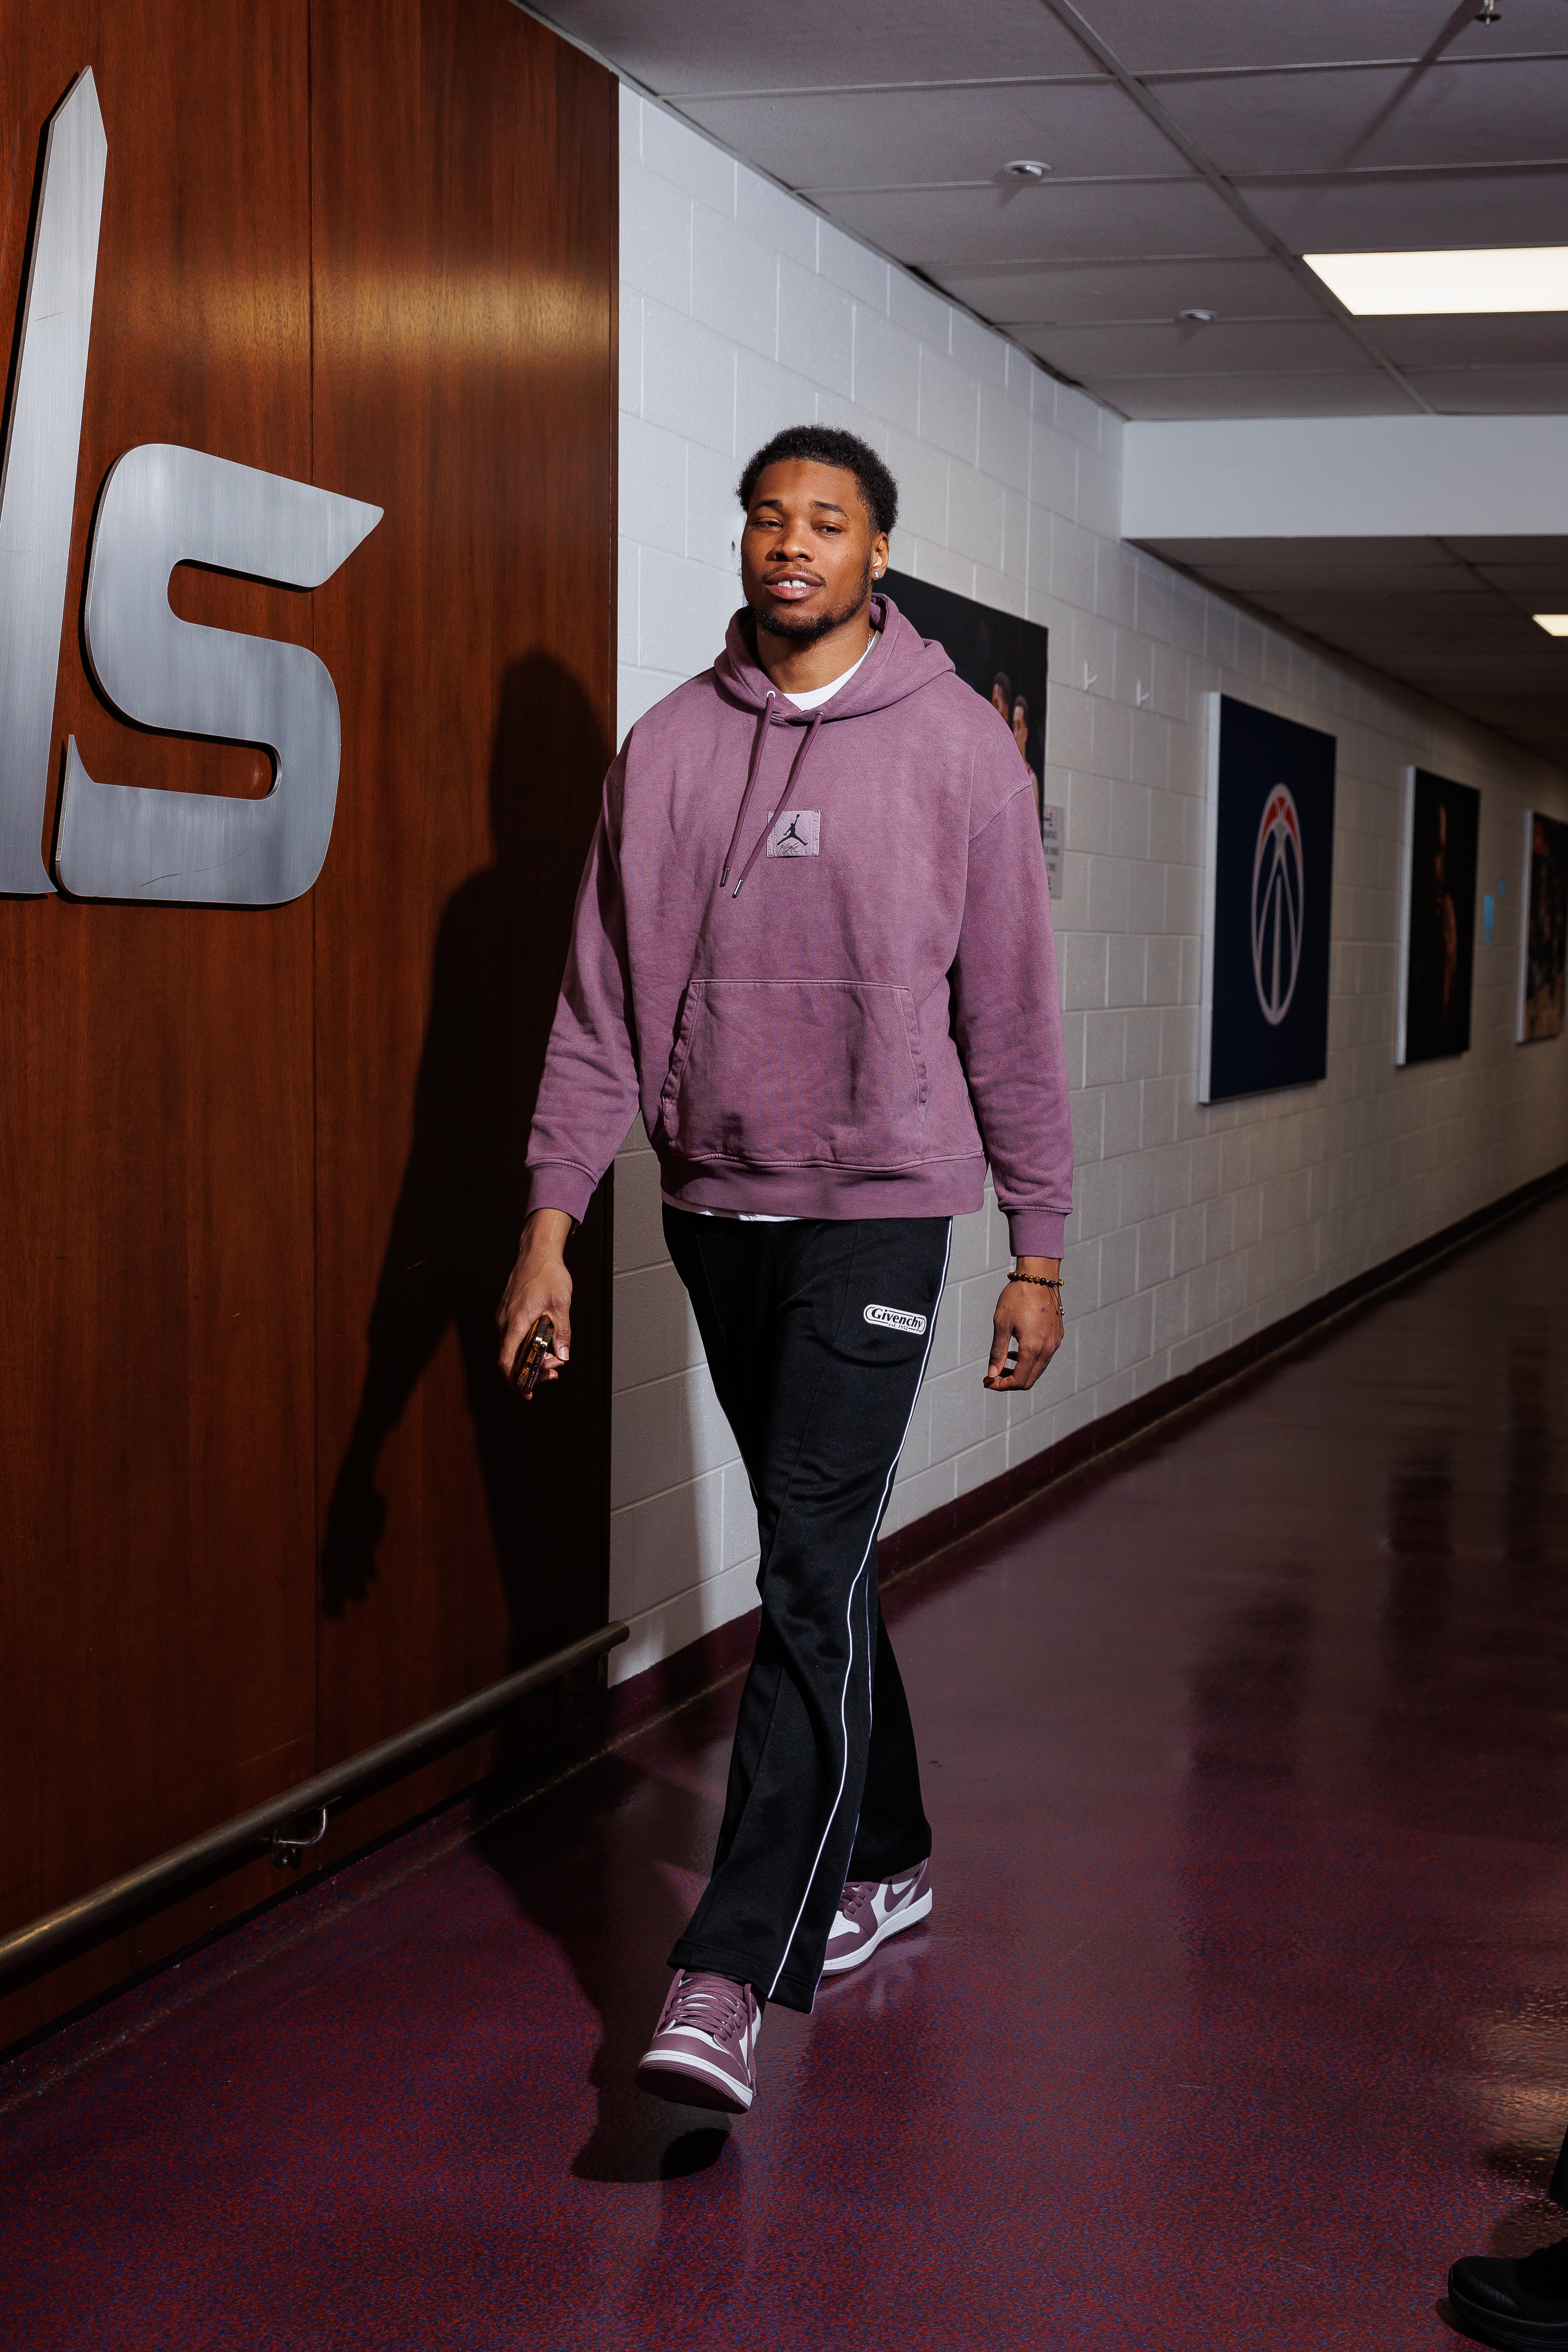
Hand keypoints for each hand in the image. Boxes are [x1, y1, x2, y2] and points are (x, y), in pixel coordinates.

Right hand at [496, 1208, 573, 1396]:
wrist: (537, 1252)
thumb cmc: (548, 1275)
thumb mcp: (561, 1305)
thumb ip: (562, 1332)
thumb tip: (563, 1355)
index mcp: (516, 1322)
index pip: (506, 1361)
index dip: (515, 1380)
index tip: (527, 1391)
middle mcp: (505, 1322)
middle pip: (510, 1358)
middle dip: (531, 1370)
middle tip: (555, 1371)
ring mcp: (504, 1317)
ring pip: (512, 1347)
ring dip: (531, 1357)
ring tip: (554, 1358)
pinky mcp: (508, 1313)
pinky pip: (513, 1336)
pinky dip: (527, 1344)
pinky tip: (544, 1342)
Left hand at [984, 1258, 1062, 1390]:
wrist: (1039, 1277)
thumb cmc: (1018, 1297)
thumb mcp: (1001, 1324)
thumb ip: (998, 1352)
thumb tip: (992, 1374)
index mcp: (1033, 1348)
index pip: (1019, 1381)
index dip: (1001, 1386)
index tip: (988, 1381)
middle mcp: (1048, 1349)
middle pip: (1030, 1380)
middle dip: (1009, 1381)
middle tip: (993, 1374)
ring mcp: (1055, 1343)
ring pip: (1038, 1369)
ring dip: (1020, 1370)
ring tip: (1004, 1360)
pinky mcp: (1057, 1335)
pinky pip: (1044, 1357)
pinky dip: (1030, 1360)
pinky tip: (1018, 1349)